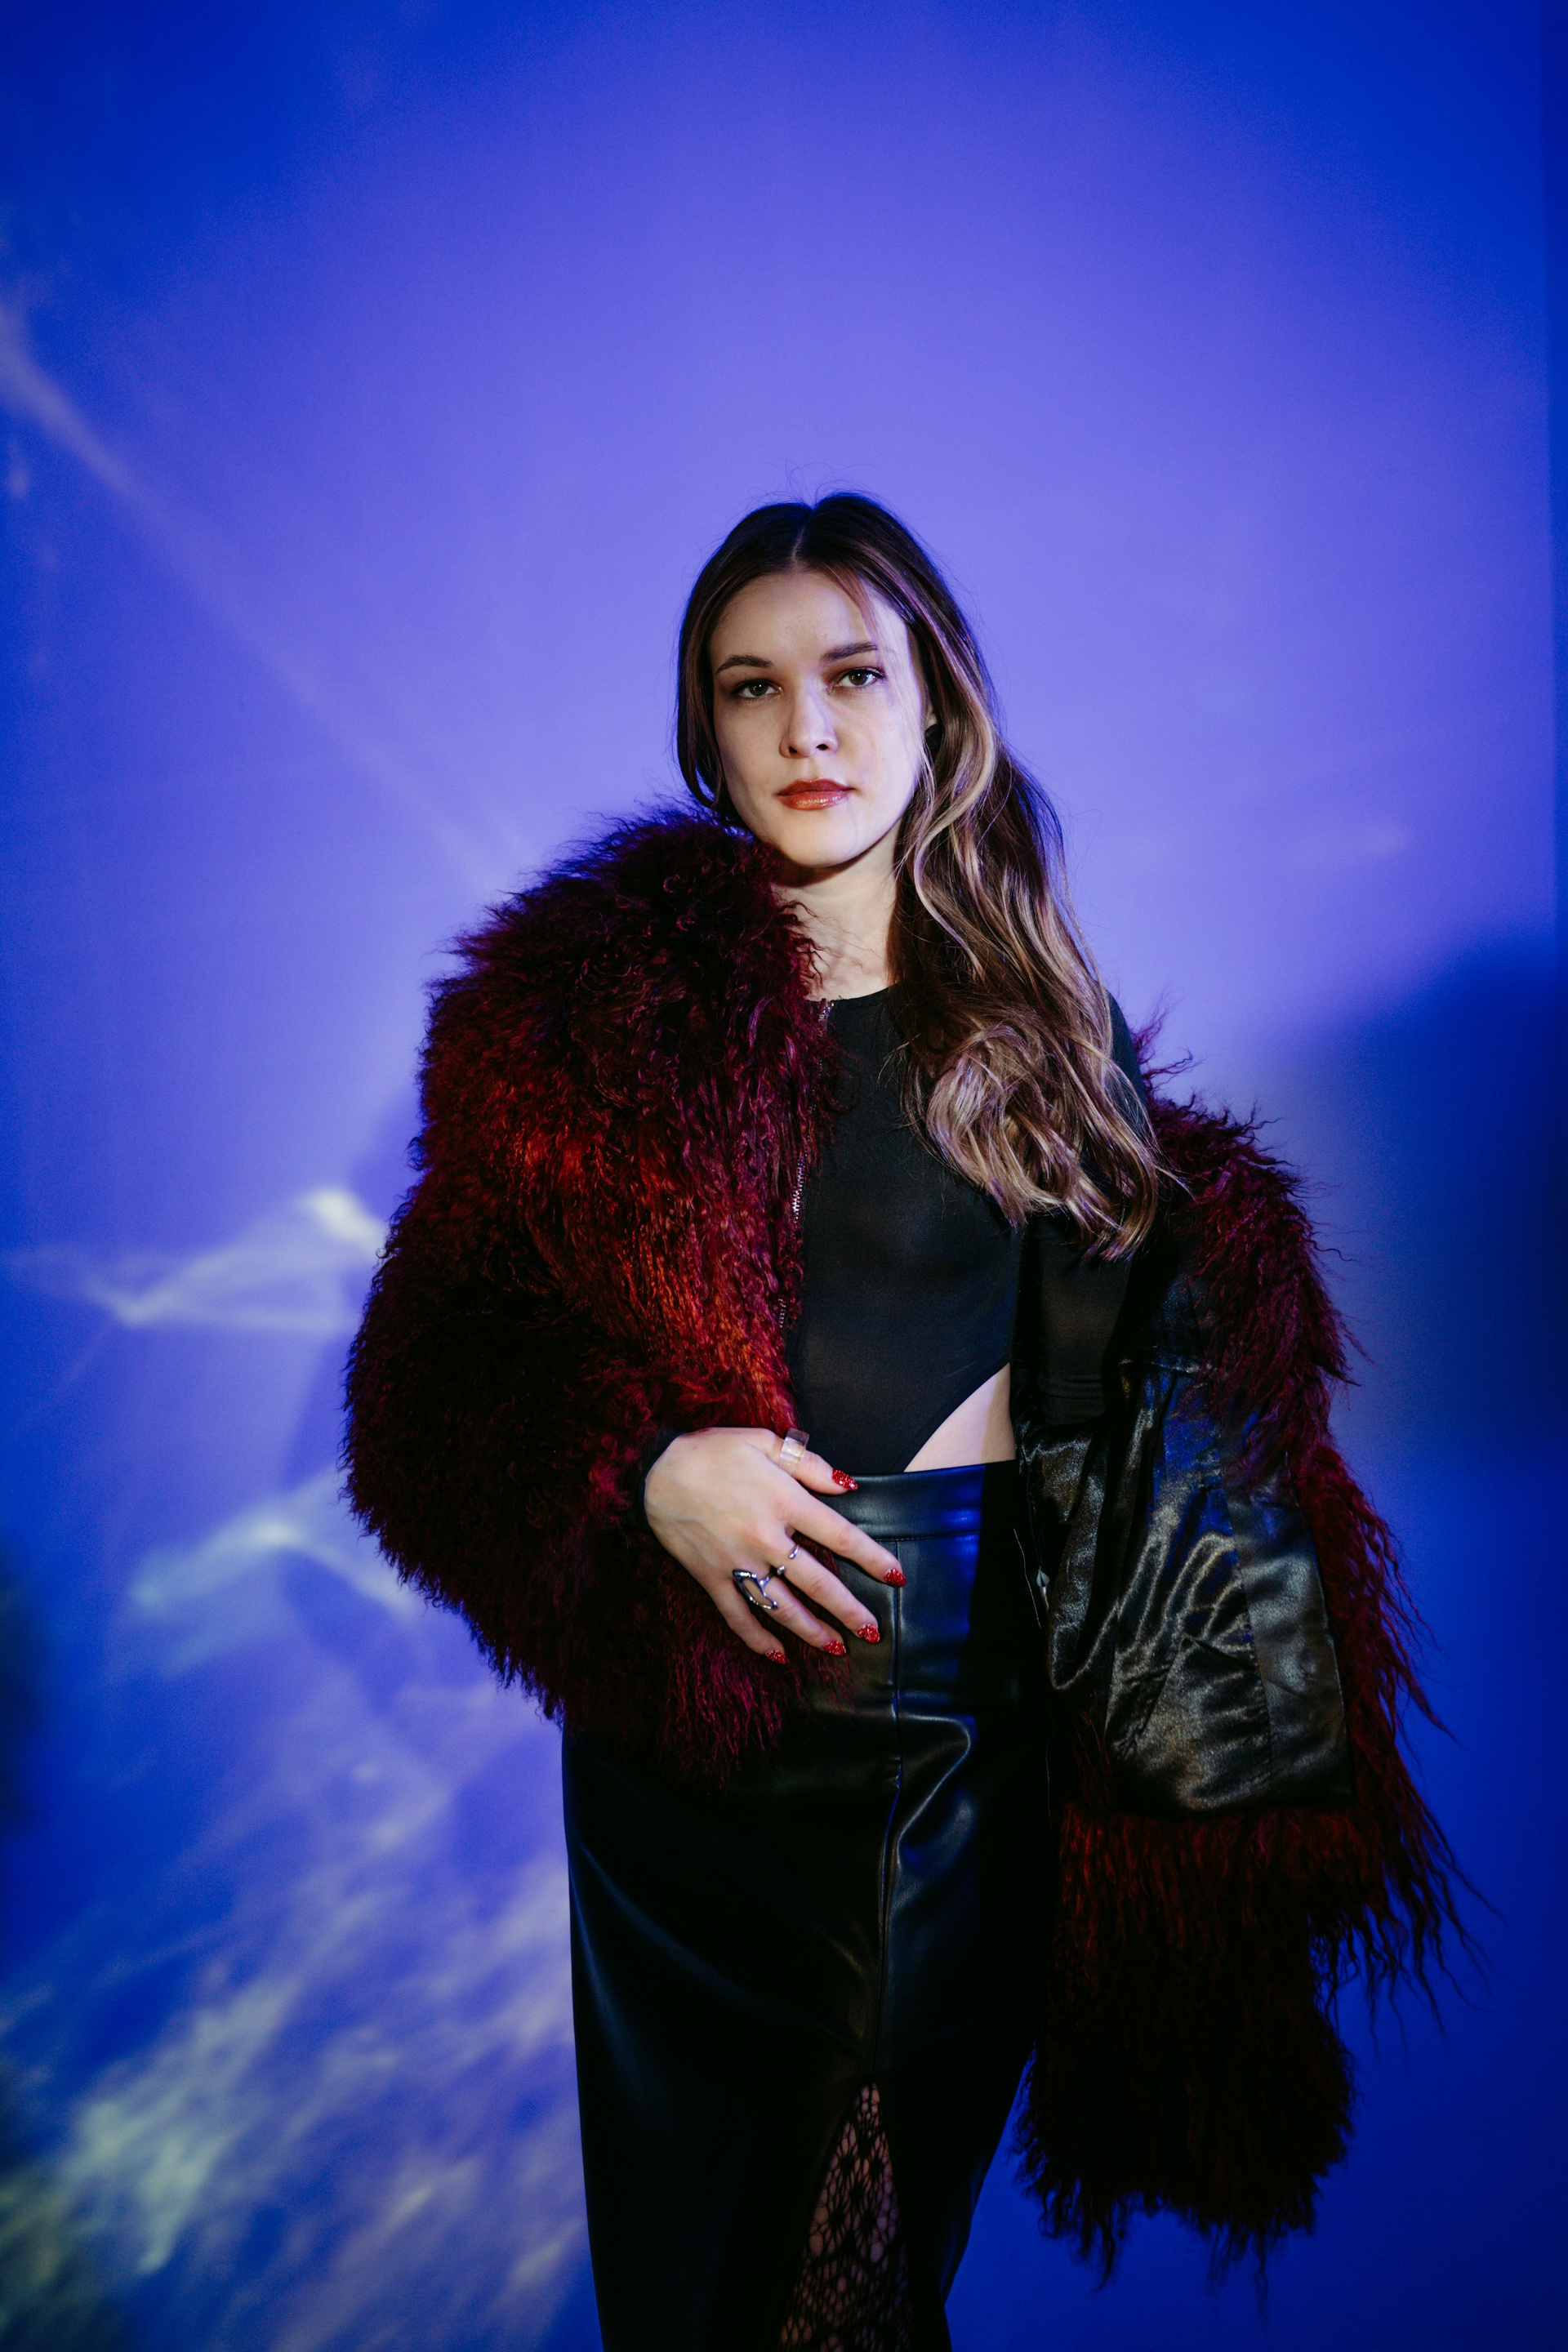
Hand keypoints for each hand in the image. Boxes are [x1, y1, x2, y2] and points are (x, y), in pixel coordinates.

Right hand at [642, 1428, 903, 1663]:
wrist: (654, 1469)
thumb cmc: (712, 1451)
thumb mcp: (764, 1442)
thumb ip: (809, 1464)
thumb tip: (848, 1487)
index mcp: (784, 1502)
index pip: (841, 1537)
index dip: (873, 1559)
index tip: (895, 1577)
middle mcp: (766, 1538)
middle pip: (818, 1583)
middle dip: (849, 1611)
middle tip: (873, 1632)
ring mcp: (737, 1562)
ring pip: (782, 1607)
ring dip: (812, 1631)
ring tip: (836, 1647)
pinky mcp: (711, 1577)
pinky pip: (737, 1616)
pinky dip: (758, 1638)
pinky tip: (779, 1654)